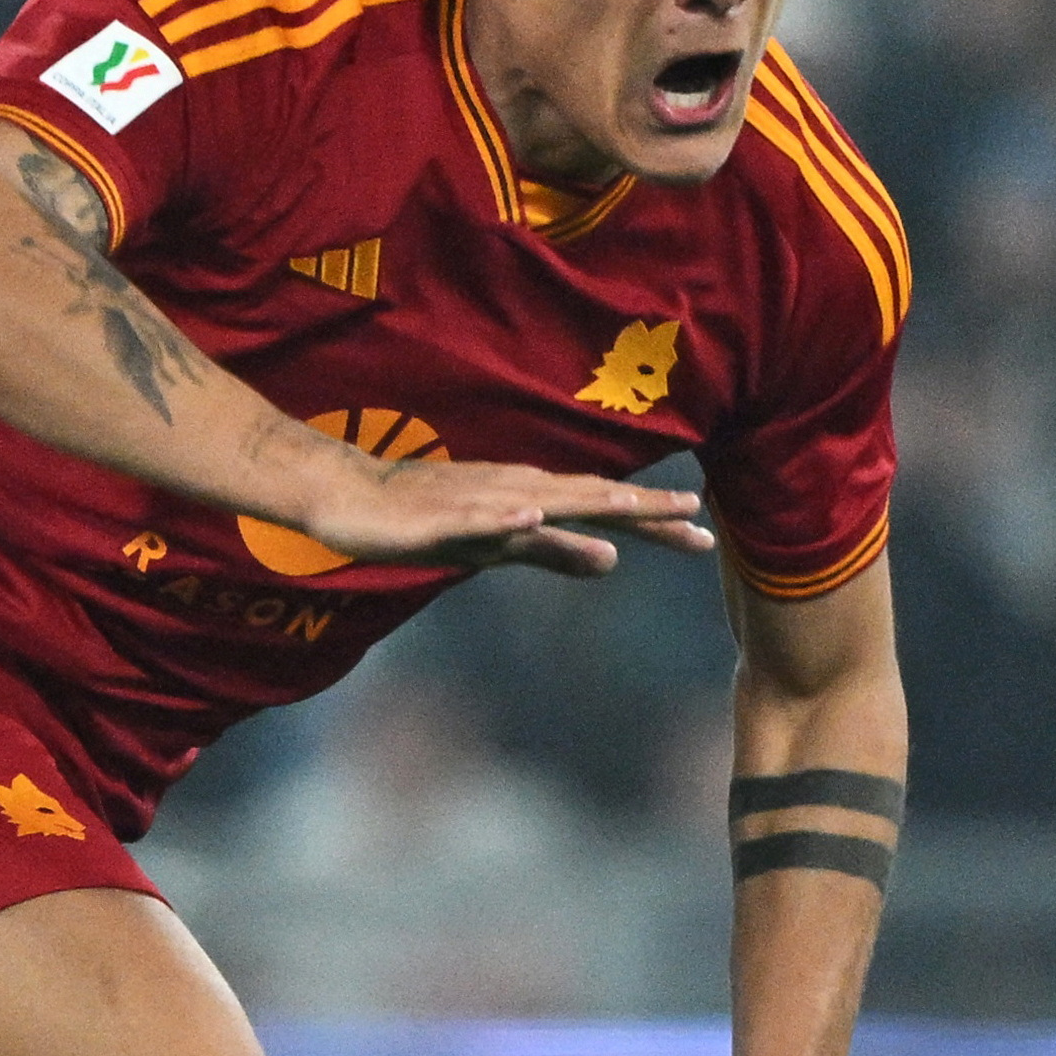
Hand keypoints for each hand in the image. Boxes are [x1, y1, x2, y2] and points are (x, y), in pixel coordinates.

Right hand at [279, 443, 715, 577]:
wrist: (350, 498)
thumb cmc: (426, 519)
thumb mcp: (499, 545)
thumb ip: (553, 553)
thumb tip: (611, 562)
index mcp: (532, 500)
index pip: (603, 511)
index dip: (653, 522)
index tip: (705, 536)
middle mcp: (516, 492)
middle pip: (587, 500)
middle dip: (640, 511)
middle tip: (696, 520)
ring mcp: (479, 502)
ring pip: (541, 501)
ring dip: (585, 503)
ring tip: (632, 510)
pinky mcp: (439, 516)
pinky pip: (477, 518)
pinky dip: (506, 516)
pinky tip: (530, 519)